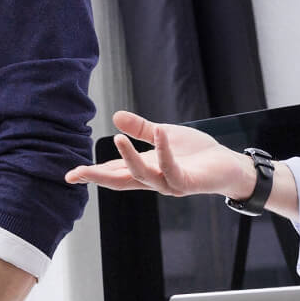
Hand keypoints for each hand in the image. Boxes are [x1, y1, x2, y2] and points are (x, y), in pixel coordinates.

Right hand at [64, 110, 253, 199]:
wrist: (229, 166)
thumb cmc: (196, 154)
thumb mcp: (164, 135)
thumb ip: (141, 128)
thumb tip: (115, 116)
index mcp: (146, 169)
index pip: (114, 171)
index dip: (92, 173)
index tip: (70, 174)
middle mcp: (154, 180)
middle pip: (120, 181)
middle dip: (97, 177)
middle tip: (75, 174)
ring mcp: (170, 184)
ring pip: (143, 176)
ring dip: (129, 158)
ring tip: (117, 139)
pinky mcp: (187, 183)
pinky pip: (172, 169)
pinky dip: (164, 151)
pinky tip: (159, 134)